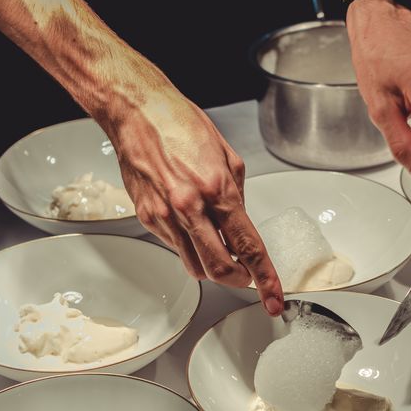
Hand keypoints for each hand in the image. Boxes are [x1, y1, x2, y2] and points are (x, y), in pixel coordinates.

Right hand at [96, 75, 283, 315]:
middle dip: (239, 280)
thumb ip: (237, 195)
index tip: (273, 298)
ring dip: (213, 266)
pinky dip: (189, 246)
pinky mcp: (147, 218)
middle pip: (220, 269)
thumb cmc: (180, 124)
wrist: (137, 113)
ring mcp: (165, 216)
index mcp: (217, 189)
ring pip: (195, 266)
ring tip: (219, 248)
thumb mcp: (227, 156)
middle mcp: (190, 207)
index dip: (266, 278)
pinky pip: (175, 247)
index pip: (249, 246)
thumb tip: (240, 223)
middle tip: (248, 278)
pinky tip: (191, 225)